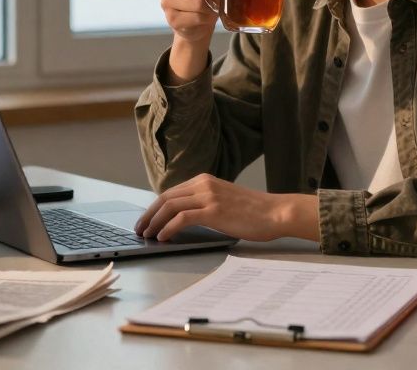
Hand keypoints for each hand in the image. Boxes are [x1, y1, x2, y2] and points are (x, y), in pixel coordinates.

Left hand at [134, 173, 318, 242]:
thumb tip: (182, 218)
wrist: (276, 213)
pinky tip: (164, 237)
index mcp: (205, 180)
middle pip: (165, 197)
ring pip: (170, 206)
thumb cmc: (254, 212)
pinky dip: (169, 228)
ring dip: (155, 222)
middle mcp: (204, 184)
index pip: (171, 192)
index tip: (146, 220)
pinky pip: (182, 218)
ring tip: (148, 235)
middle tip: (140, 229)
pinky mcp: (214, 211)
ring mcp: (209, 196)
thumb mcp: (225, 201)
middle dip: (149, 214)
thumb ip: (205, 203)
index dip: (155, 207)